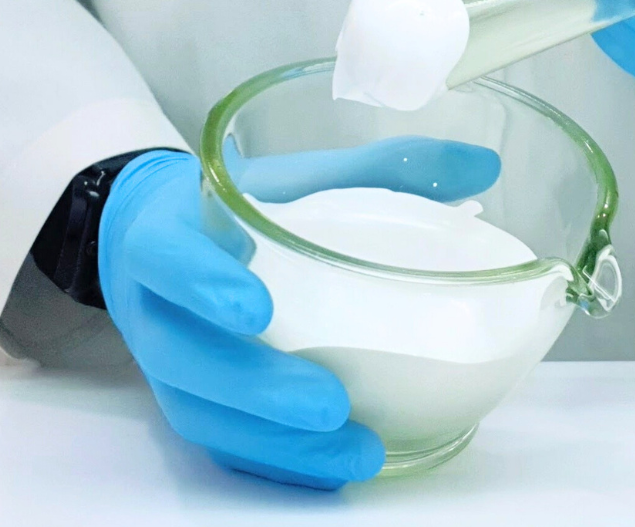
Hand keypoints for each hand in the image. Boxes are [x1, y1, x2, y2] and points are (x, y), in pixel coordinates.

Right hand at [98, 139, 499, 488]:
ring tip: (353, 453)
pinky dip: (275, 463)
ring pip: (202, 414)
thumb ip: (380, 167)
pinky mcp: (187, 403)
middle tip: (330, 405)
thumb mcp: (293, 175)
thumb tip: (480, 164)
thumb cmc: (238, 208)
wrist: (158, 241)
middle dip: (256, 388)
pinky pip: (221, 445)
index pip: (166, 256)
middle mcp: (154, 306)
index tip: (257, 308)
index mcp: (168, 233)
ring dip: (274, 443)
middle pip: (186, 357)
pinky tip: (331, 470)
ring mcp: (164, 365)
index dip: (202, 282)